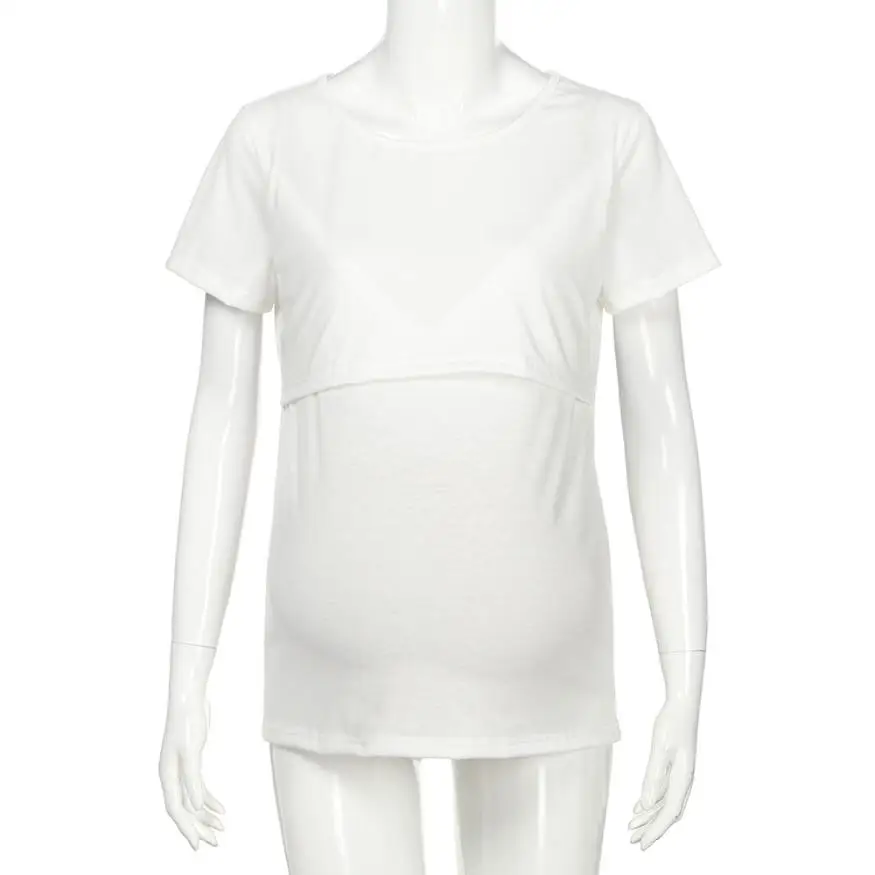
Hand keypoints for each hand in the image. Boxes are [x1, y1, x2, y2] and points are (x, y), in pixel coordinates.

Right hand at [158, 692, 224, 849]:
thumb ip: (193, 779)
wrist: (189, 699)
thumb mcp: (191, 751)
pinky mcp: (191, 762)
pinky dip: (209, 800)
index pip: (176, 808)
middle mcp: (172, 775)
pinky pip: (199, 788)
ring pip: (192, 800)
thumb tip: (197, 806)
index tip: (198, 844)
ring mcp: (181, 769)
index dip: (186, 828)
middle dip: (198, 826)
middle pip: (184, 809)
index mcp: (167, 774)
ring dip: (205, 816)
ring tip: (221, 829)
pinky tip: (221, 809)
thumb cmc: (187, 722)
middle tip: (215, 841)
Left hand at [628, 695, 698, 849]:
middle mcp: (683, 780)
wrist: (682, 705)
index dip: (655, 831)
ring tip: (632, 826)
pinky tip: (640, 806)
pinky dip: (651, 802)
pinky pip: (663, 792)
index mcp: (682, 778)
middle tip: (633, 841)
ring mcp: (679, 774)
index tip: (642, 844)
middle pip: (667, 812)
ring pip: (664, 803)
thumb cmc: (672, 724)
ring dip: (649, 816)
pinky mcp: (674, 767)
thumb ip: (654, 776)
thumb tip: (646, 803)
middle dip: (651, 828)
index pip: (668, 813)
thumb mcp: (660, 749)